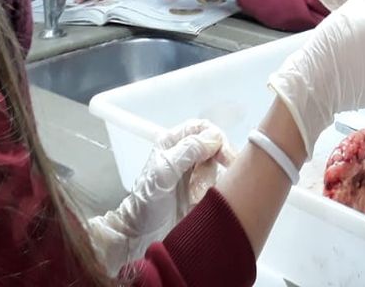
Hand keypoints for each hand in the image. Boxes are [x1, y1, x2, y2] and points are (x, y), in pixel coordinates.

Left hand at [87, 119, 232, 273]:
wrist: (142, 237)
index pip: (202, 128)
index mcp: (173, 144)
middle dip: (216, 161)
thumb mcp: (164, 174)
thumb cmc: (146, 204)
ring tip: (195, 197)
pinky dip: (212, 192)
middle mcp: (185, 155)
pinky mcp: (201, 191)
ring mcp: (194, 174)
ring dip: (208, 182)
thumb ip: (187, 152)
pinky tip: (199, 201)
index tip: (222, 154)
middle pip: (214, 146)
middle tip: (221, 173)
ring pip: (216, 167)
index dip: (215, 137)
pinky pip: (217, 183)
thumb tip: (214, 137)